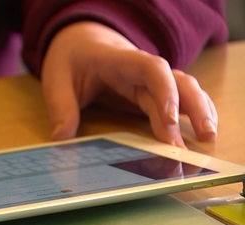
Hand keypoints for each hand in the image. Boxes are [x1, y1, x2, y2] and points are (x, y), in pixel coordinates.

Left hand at [41, 21, 217, 146]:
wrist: (81, 42)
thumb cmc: (71, 59)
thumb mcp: (56, 81)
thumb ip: (60, 109)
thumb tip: (60, 140)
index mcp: (119, 61)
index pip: (151, 69)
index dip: (165, 92)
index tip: (169, 120)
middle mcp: (142, 70)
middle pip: (177, 82)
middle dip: (193, 108)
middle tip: (203, 137)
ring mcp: (149, 81)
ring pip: (184, 90)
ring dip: (199, 112)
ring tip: (209, 139)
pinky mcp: (151, 93)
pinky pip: (178, 100)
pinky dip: (193, 113)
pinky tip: (201, 133)